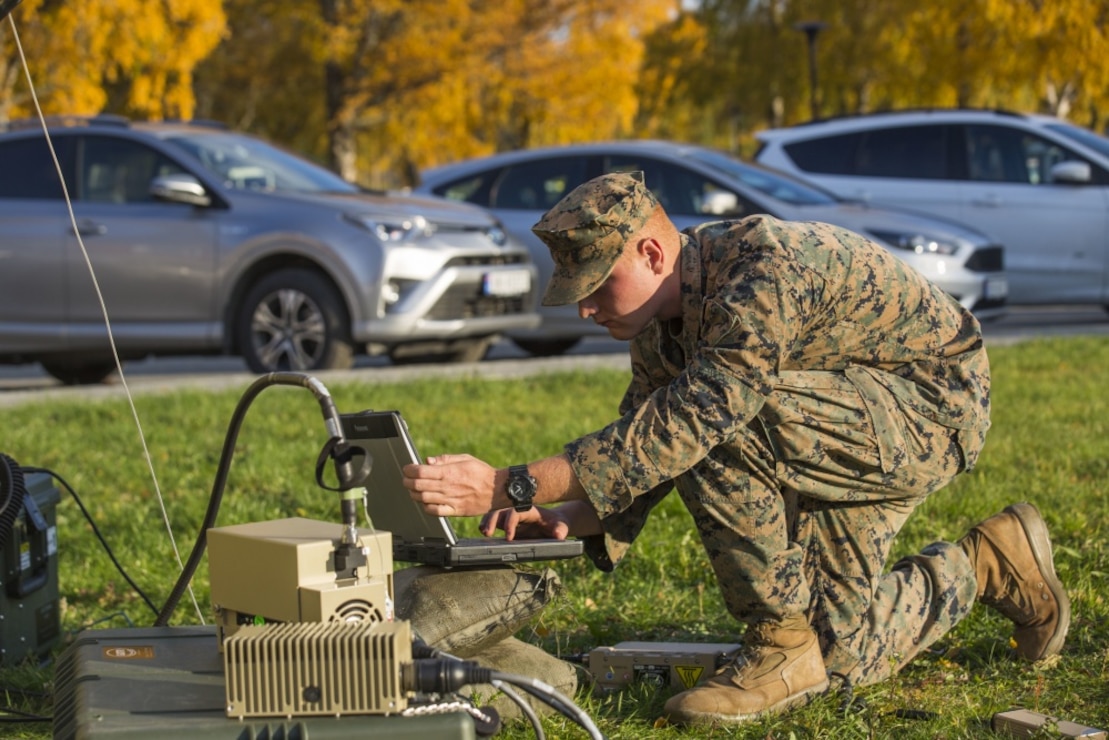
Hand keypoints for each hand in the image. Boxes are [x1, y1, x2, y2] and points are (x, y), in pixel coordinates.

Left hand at [402, 453, 495, 516]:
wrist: (498, 489)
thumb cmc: (482, 472)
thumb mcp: (465, 458)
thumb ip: (445, 459)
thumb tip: (428, 461)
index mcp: (449, 472)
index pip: (421, 471)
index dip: (409, 470)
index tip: (407, 468)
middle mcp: (447, 486)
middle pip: (418, 485)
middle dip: (407, 482)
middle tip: (406, 479)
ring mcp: (450, 500)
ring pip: (423, 499)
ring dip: (414, 494)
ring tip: (413, 490)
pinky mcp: (455, 510)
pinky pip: (435, 511)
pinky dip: (426, 507)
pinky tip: (425, 502)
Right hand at [481, 500, 600, 539]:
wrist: (554, 522)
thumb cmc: (557, 523)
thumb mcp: (562, 525)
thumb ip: (561, 530)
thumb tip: (558, 535)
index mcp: (529, 510)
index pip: (516, 512)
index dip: (510, 523)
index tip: (509, 538)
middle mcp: (518, 510)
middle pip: (501, 510)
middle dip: (492, 520)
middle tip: (487, 533)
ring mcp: (511, 515)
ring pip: (495, 513)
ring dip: (487, 520)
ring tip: (483, 532)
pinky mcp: (507, 521)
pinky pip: (493, 519)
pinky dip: (486, 522)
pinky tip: (482, 530)